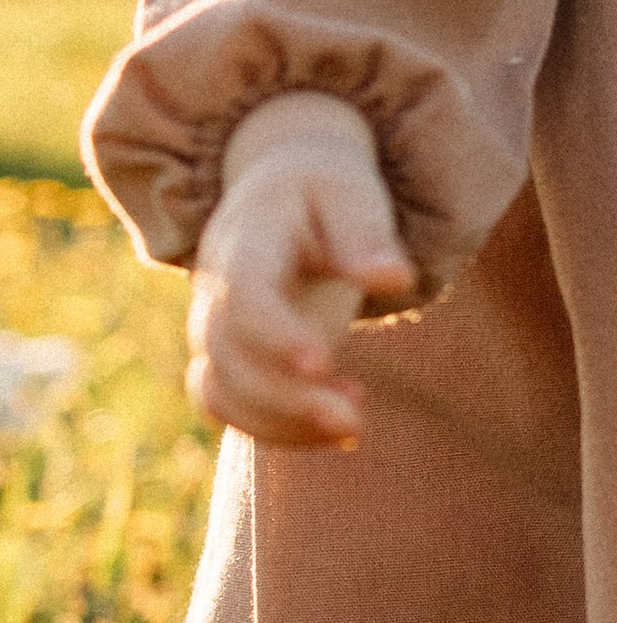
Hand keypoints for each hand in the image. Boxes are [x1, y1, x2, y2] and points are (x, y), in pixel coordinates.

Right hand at [188, 95, 417, 447]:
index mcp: (244, 242)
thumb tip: (395, 279)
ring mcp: (217, 330)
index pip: (242, 295)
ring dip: (283, 425)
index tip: (321, 363)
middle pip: (228, 357)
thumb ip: (365, 234)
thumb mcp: (348, 193)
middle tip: (355, 423)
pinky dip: (280, 430)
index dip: (273, 334)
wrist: (282, 193)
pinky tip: (341, 430)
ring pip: (222, 394)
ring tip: (355, 429)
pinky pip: (233, 409)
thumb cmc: (322, 192)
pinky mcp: (231, 360)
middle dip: (286, 399)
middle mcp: (216, 291)